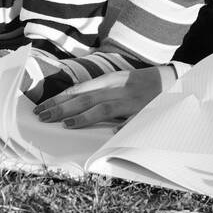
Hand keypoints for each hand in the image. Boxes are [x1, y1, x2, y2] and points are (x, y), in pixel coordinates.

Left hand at [32, 67, 172, 128]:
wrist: (172, 80)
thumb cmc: (139, 84)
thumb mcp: (117, 82)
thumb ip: (97, 91)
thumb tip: (71, 101)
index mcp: (109, 81)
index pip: (78, 90)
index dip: (58, 99)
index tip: (41, 108)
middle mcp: (117, 89)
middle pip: (85, 98)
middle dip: (62, 108)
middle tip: (43, 117)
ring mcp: (130, 100)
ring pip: (104, 108)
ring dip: (84, 116)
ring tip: (67, 124)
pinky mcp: (145, 111)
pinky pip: (133, 119)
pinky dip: (123, 125)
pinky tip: (112, 132)